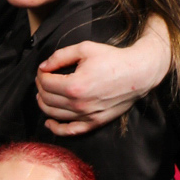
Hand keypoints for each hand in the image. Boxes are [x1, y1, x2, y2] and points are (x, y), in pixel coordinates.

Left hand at [35, 27, 168, 134]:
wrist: (138, 73)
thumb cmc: (113, 59)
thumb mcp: (85, 49)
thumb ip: (60, 56)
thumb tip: (43, 67)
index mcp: (75, 85)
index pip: (46, 83)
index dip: (40, 75)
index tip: (43, 70)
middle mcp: (79, 104)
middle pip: (47, 98)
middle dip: (40, 87)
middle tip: (43, 79)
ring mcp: (86, 116)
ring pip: (54, 114)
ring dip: (44, 103)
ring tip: (44, 94)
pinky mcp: (94, 123)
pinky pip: (69, 131)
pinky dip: (56, 128)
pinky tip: (49, 122)